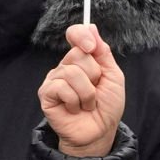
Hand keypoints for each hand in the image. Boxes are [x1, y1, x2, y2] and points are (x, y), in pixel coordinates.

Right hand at [37, 23, 126, 159]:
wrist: (100, 132)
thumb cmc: (107, 107)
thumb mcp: (113, 75)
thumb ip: (102, 52)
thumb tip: (91, 26)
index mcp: (80, 60)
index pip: (74, 34)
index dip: (81, 35)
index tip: (92, 47)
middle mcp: (64, 67)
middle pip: (78, 54)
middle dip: (94, 75)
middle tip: (94, 90)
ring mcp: (53, 80)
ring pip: (72, 72)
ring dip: (87, 93)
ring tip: (87, 104)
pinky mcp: (46, 95)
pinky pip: (62, 87)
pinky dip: (76, 100)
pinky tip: (75, 109)